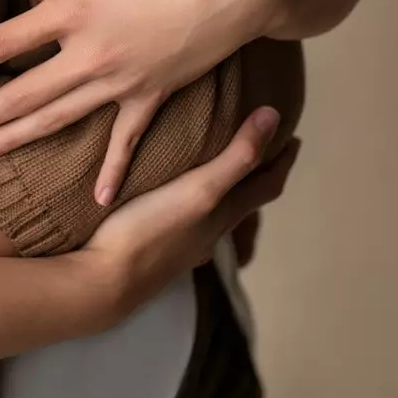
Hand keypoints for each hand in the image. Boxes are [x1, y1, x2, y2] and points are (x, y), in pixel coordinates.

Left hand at [0, 0, 275, 203]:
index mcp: (77, 9)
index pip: (3, 41)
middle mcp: (92, 52)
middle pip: (24, 94)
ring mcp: (125, 79)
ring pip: (60, 119)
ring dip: (20, 138)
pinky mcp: (156, 94)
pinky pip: (127, 139)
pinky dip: (111, 171)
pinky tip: (96, 203)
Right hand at [78, 108, 296, 316]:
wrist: (105, 281)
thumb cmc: (151, 231)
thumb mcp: (200, 189)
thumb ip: (237, 157)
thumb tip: (273, 116)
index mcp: (223, 214)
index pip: (266, 186)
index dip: (283, 162)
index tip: (293, 139)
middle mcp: (209, 233)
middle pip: (244, 202)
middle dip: (255, 175)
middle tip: (257, 147)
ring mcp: (183, 246)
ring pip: (215, 216)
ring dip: (224, 193)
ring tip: (214, 170)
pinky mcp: (156, 250)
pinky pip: (186, 225)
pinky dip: (191, 208)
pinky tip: (171, 205)